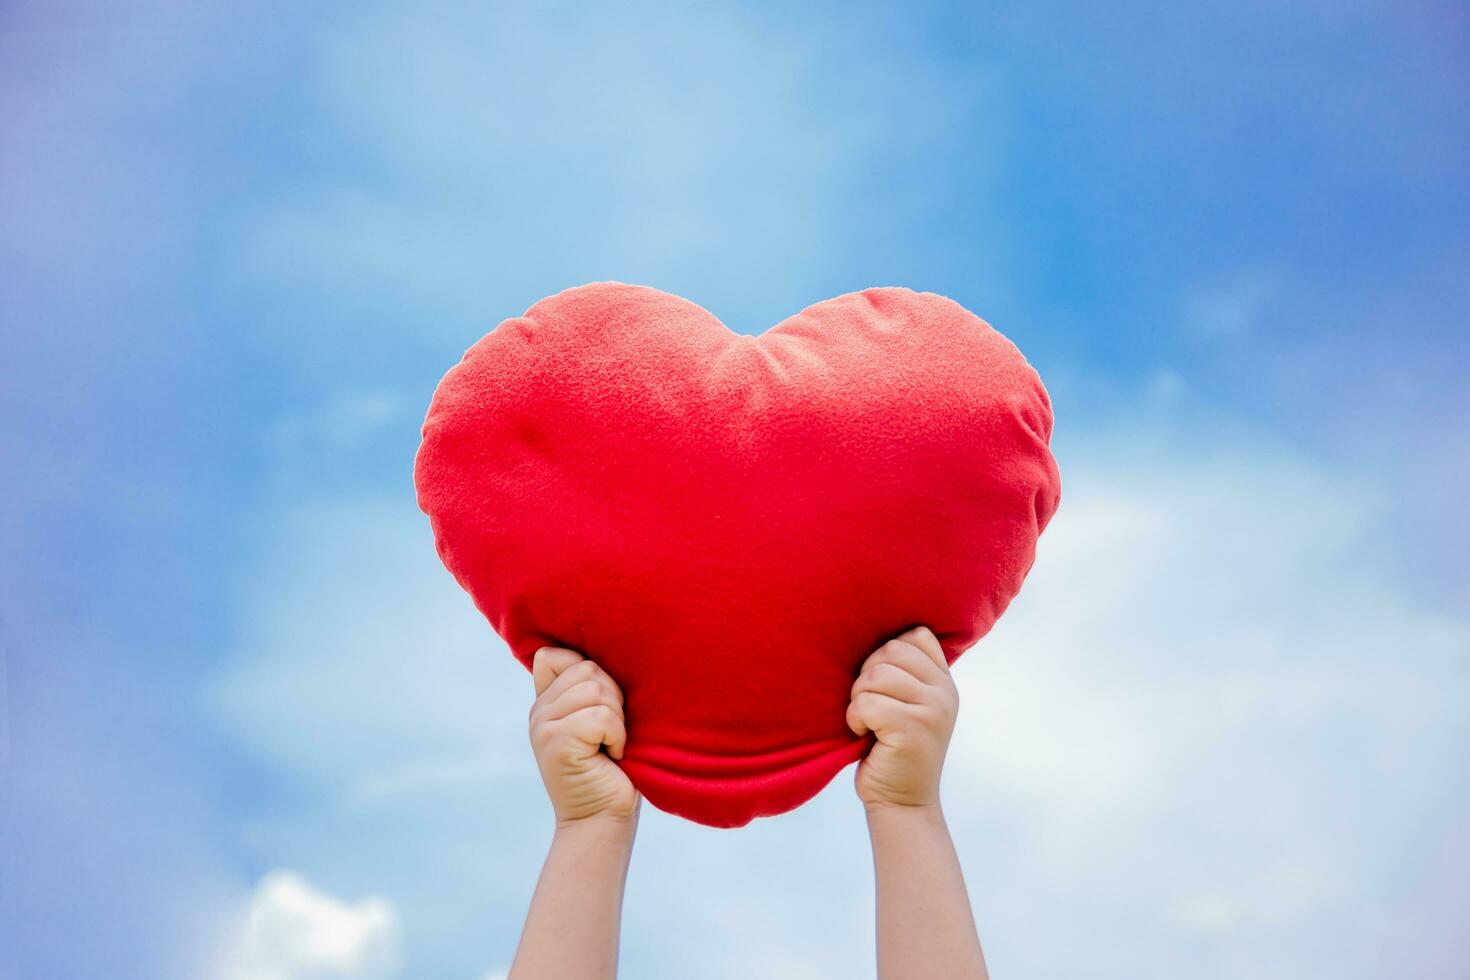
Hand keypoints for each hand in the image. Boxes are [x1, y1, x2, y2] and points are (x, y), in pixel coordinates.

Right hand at [529, 645, 640, 826]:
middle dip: (613, 698)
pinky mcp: (555, 742)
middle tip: (610, 732)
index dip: (587, 671)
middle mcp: (538, 711)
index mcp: (546, 703)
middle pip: (587, 670)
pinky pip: (601, 716)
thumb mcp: (598, 721)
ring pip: (596, 690)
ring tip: (609, 744)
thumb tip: (597, 657)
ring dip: (616, 719)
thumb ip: (587, 691)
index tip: (601, 707)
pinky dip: (617, 736)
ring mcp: (543, 726)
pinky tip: (611, 756)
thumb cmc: (611, 768)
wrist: (602, 819)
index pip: (555, 655)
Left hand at [847, 625, 958, 809]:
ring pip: (876, 675)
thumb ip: (904, 672)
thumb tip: (868, 627)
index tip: (882, 685)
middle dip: (866, 675)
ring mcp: (933, 709)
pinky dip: (854, 718)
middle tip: (868, 704)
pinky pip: (866, 702)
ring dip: (858, 697)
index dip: (887, 653)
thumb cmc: (892, 748)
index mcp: (944, 681)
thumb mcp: (909, 704)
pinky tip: (863, 733)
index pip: (916, 635)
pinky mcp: (913, 728)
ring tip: (866, 720)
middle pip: (890, 651)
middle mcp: (945, 692)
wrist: (903, 802)